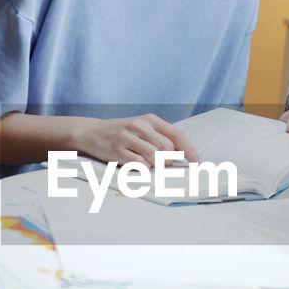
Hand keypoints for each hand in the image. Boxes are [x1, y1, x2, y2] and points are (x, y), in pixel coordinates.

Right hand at [77, 113, 200, 165]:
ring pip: (155, 157)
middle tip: (163, 165)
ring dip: (156, 166)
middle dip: (169, 161)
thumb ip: (159, 138)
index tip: (196, 162)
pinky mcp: (117, 150)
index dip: (189, 150)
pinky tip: (137, 166)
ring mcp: (127, 137)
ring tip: (148, 165)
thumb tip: (180, 156)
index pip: (176, 134)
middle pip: (167, 148)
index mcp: (149, 119)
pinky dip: (143, 169)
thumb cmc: (120, 133)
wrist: (91, 132)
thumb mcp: (141, 129)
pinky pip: (139, 164)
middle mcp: (139, 126)